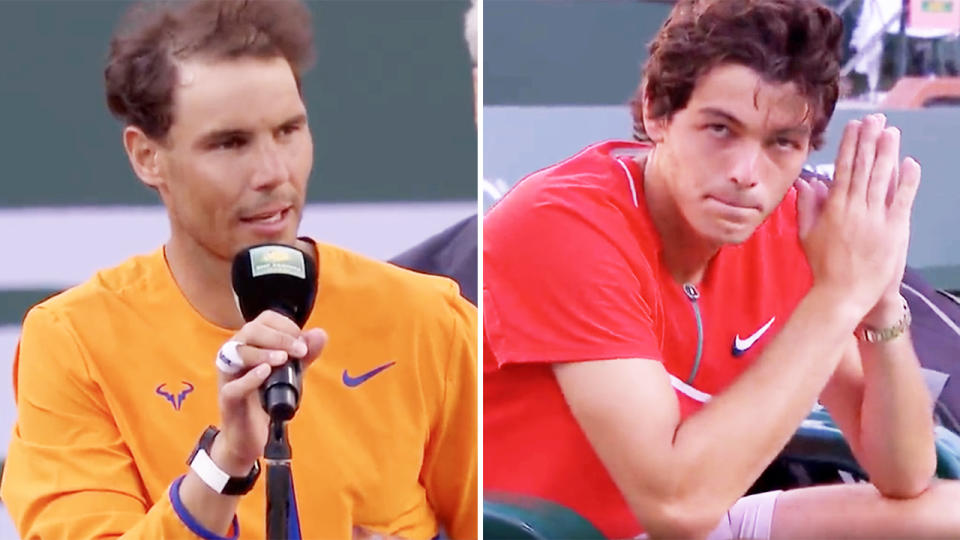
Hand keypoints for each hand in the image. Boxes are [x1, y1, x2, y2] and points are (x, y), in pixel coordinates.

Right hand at [212, 310, 326, 474]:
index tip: (302, 340)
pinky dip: (250, 377)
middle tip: (299, 351)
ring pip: (238, 352)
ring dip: (264, 352)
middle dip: (278, 337)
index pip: (264, 320)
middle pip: (251, 331)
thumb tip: (320, 334)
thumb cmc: (266, 400)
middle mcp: (236, 355)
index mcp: (251, 344)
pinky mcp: (227, 399)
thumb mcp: (290, 374)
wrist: (251, 436)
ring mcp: (229, 376)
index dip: (285, 325)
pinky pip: (233, 385)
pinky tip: (265, 372)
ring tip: (283, 359)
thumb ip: (304, 354)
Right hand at [797, 113, 919, 319]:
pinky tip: (910, 163)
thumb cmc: (823, 266)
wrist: (843, 293)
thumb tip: (808, 182)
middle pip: (864, 167)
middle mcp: (855, 208)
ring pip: (882, 178)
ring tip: (891, 132)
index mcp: (834, 208)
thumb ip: (807, 207)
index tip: (855, 127)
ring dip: (887, 153)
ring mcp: (876, 218)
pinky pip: (901, 200)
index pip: (844, 169)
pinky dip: (906, 181)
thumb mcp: (806, 235)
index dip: (851, 146)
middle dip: (870, 141)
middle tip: (876, 119)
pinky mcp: (893, 229)